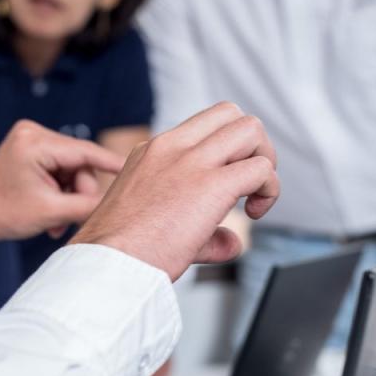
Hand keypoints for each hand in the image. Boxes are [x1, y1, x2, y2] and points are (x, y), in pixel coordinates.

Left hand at [0, 120, 124, 250]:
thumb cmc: (1, 213)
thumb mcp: (50, 212)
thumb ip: (86, 205)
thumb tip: (116, 202)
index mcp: (34, 141)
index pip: (85, 151)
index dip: (112, 164)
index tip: (135, 169)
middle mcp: (32, 132)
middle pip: (78, 162)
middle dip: (79, 192)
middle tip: (70, 219)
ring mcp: (29, 140)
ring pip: (70, 169)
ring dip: (68, 196)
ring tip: (55, 222)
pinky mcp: (28, 150)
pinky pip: (57, 169)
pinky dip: (58, 191)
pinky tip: (50, 212)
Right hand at [70, 102, 279, 280]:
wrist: (107, 261)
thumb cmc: (119, 250)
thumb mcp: (151, 222)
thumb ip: (200, 230)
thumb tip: (229, 242)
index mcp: (152, 153)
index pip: (202, 126)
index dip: (225, 150)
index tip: (224, 183)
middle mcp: (171, 148)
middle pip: (230, 114)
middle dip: (251, 146)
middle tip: (246, 182)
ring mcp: (191, 162)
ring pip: (251, 129)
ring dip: (264, 160)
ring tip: (253, 195)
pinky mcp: (211, 185)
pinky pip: (261, 169)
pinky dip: (269, 190)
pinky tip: (254, 213)